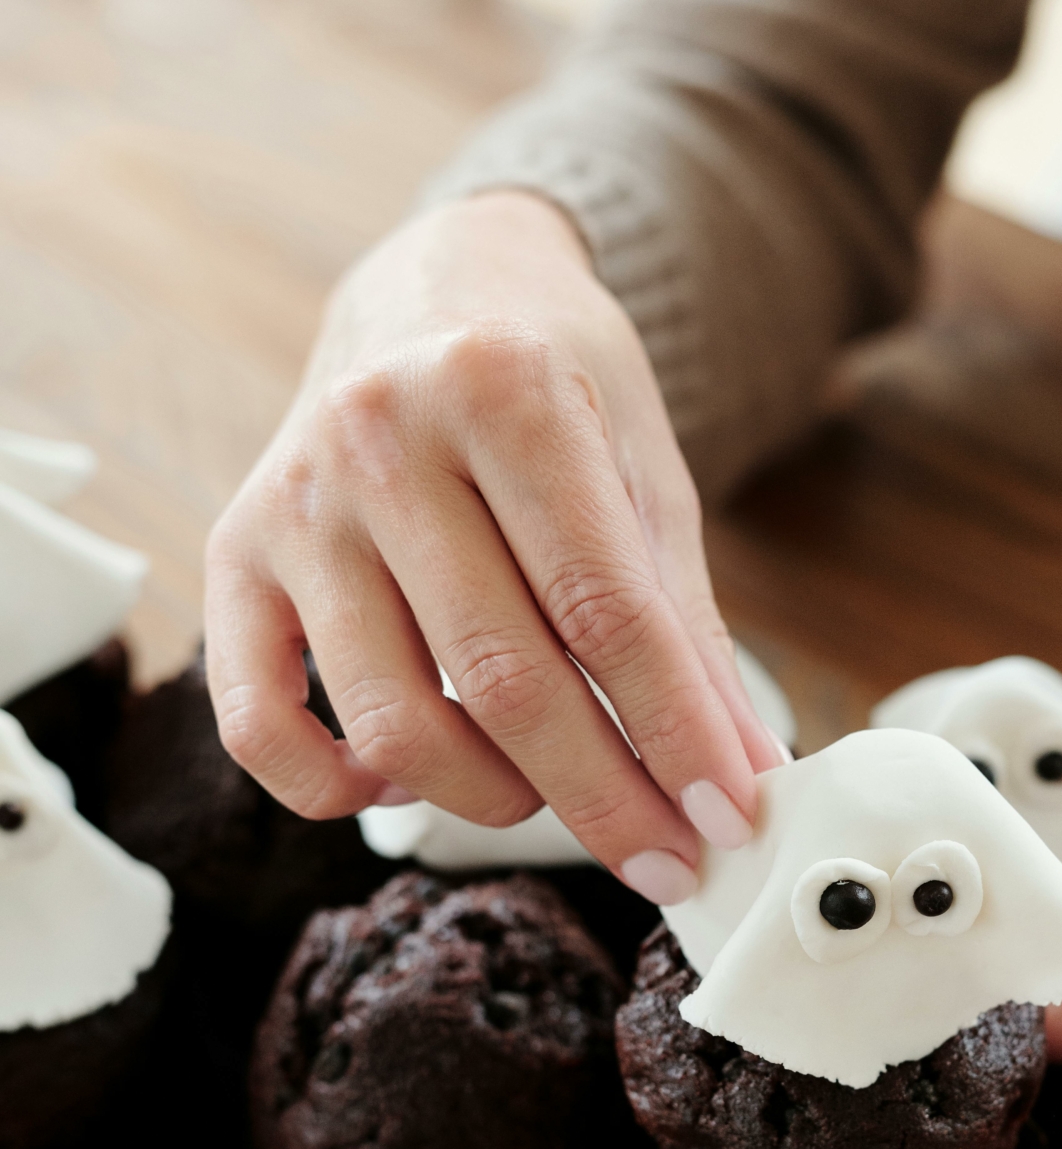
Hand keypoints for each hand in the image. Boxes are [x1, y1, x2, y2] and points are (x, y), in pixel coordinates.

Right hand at [204, 191, 783, 902]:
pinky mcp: (232, 555)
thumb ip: (688, 629)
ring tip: (546, 792)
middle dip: (603, 798)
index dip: (675, 735)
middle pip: (502, 681)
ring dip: (490, 799)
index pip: (603, 612)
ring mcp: (295, 501)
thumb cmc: (555, 388)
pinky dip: (333, 789)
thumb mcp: (645, 474)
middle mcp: (379, 436)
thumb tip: (742, 782)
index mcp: (502, 390)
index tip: (729, 820)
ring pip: (394, 721)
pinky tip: (402, 786)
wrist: (437, 289)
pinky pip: (257, 723)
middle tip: (668, 858)